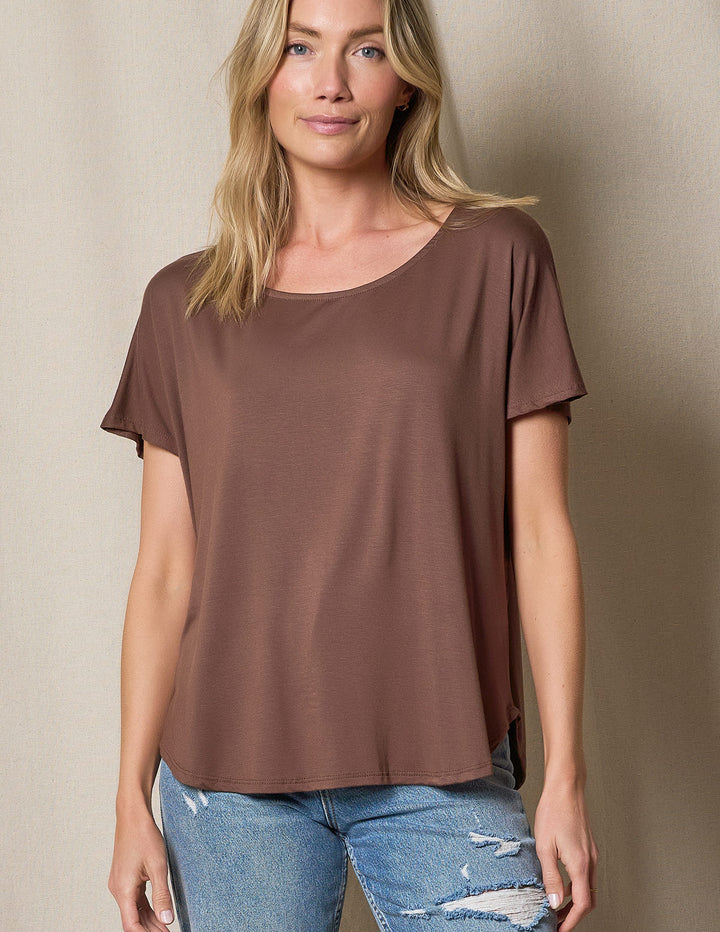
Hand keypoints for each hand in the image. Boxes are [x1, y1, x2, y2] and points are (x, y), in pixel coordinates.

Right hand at [108, 802, 174, 930]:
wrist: (133, 815)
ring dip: (149, 920)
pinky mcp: (125, 878)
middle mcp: (118, 889)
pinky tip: (158, 913)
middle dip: (149, 930)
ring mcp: (120, 883)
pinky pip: (135, 898)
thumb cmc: (144, 836)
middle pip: (132, 920)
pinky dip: (146, 908)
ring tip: (165, 927)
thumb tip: (166, 920)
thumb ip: (162, 896)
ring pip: (134, 910)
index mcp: (124, 890)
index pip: (131, 925)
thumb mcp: (158, 867)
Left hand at [533, 778, 598, 929]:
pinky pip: (585, 875)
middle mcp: (590, 862)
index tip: (560, 930)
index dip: (571, 921)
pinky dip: (575, 887)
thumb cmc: (554, 811)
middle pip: (588, 900)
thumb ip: (550, 877)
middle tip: (557, 922)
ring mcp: (591, 854)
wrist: (566, 787)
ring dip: (574, 901)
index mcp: (580, 864)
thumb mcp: (544, 846)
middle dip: (573, 915)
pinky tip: (561, 884)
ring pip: (588, 888)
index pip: (581, 904)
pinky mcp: (588, 847)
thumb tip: (553, 903)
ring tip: (555, 907)